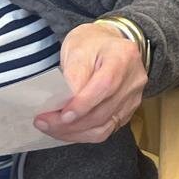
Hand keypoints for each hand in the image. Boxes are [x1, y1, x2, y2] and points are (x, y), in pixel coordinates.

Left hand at [35, 22, 147, 144]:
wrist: (111, 44)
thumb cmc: (93, 43)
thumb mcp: (78, 48)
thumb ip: (73, 74)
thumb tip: (63, 103)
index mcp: (124, 56)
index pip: (105, 86)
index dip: (83, 104)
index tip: (61, 115)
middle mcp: (134, 80)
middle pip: (103, 111)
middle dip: (71, 123)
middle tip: (44, 122)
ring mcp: (133, 98)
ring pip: (104, 126)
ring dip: (74, 132)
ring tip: (51, 128)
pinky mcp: (127, 111)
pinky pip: (106, 131)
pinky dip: (83, 134)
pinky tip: (66, 130)